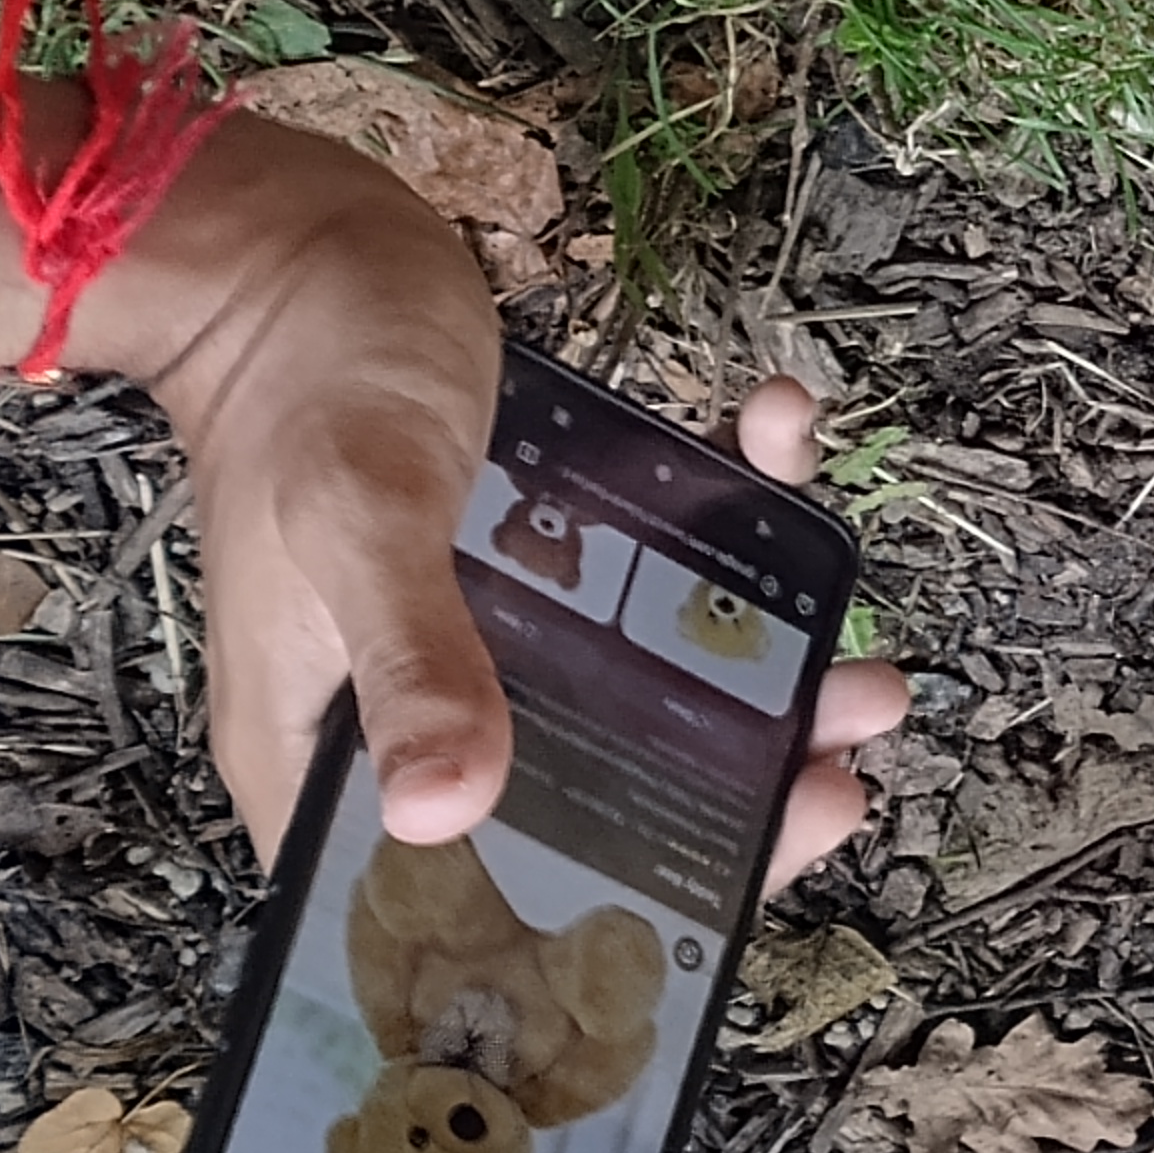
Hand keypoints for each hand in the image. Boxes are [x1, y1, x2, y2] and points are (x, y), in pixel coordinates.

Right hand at [147, 172, 900, 871]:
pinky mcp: (539, 552)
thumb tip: (448, 811)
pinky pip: (647, 567)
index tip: (729, 884)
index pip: (466, 891)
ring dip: (761, 686)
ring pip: (640, 699)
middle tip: (836, 770)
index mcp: (330, 756)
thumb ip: (413, 661)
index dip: (596, 911)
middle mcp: (410, 714)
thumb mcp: (361, 521)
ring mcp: (484, 634)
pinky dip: (730, 511)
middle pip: (587, 809)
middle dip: (728, 799)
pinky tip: (776, 440)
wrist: (294, 240)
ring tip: (859, 672)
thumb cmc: (300, 374)